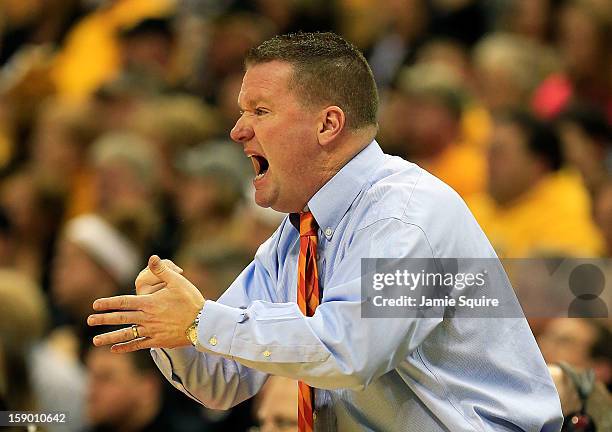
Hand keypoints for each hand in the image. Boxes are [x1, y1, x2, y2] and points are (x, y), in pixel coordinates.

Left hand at [88, 255, 204, 352]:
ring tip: (95, 341)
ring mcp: (151, 331)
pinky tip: (115, 349)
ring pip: (126, 334)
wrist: (203, 323)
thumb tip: (152, 257)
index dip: (108, 303)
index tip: (95, 305)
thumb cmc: (191, 300)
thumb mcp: (178, 281)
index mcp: (149, 303)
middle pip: (121, 318)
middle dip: (103, 320)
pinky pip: (138, 345)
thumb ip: (162, 270)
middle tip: (89, 320)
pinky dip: (125, 347)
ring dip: (109, 337)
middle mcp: (147, 318)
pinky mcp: (158, 341)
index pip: (124, 302)